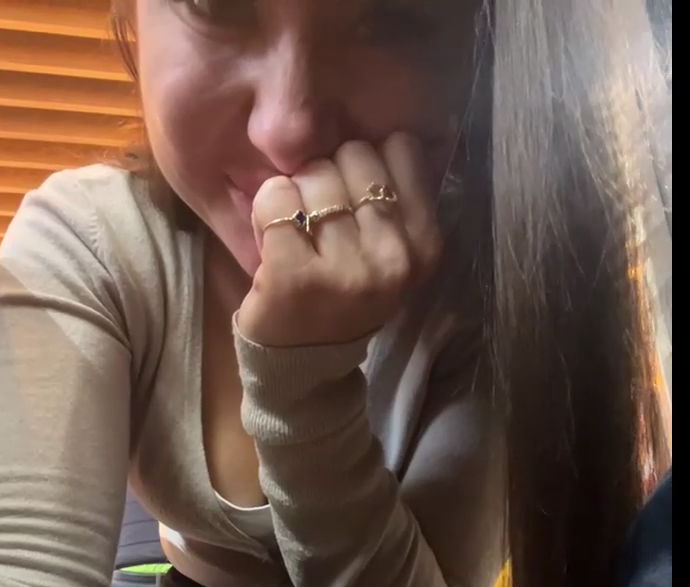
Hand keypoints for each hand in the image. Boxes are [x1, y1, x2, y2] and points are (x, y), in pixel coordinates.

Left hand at [238, 133, 441, 347]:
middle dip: (328, 175)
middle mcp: (393, 258)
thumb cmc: (344, 298)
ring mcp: (346, 270)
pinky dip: (265, 208)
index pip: (400, 148)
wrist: (304, 365)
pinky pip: (276, 198)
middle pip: (353, 155)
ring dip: (295, 195)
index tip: (354, 195)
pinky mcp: (296, 276)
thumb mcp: (391, 254)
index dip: (366, 161)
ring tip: (296, 233)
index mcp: (424, 246)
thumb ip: (398, 195)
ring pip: (314, 174)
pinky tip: (271, 237)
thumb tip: (393, 119)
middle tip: (319, 220)